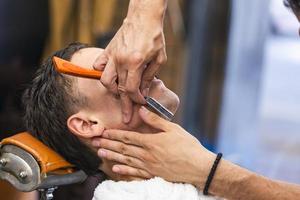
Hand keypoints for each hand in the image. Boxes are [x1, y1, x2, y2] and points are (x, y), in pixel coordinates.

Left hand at [92, 106, 215, 188]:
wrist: (199, 167)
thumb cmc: (188, 146)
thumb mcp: (173, 129)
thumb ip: (155, 121)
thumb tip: (141, 110)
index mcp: (151, 142)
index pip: (128, 137)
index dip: (114, 135)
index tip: (103, 133)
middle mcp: (147, 155)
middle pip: (123, 149)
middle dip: (107, 145)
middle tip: (94, 143)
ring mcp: (149, 166)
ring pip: (126, 160)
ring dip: (111, 157)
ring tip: (100, 153)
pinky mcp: (153, 175)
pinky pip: (135, 173)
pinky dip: (124, 171)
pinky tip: (115, 169)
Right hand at [94, 12, 166, 122]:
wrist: (144, 17)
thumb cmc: (154, 37)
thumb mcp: (159, 58)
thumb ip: (150, 77)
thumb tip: (143, 93)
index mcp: (136, 62)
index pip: (132, 89)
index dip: (137, 100)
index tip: (141, 103)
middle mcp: (121, 60)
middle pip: (120, 89)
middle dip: (125, 105)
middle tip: (126, 117)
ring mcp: (112, 55)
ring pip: (105, 81)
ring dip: (113, 90)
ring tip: (120, 93)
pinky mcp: (108, 50)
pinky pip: (99, 66)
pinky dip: (103, 73)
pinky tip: (111, 76)